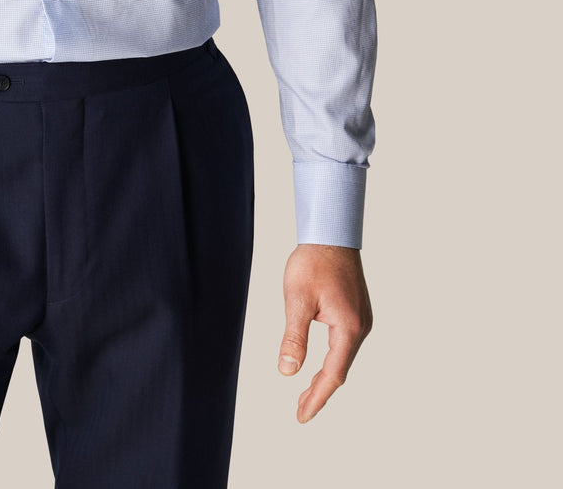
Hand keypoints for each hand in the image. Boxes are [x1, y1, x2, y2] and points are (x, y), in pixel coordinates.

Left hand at [278, 243, 372, 422]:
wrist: (331, 233)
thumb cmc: (313, 262)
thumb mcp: (296, 299)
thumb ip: (293, 337)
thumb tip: (287, 372)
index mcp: (347, 328)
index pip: (332, 374)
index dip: (316, 398)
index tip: (301, 416)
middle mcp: (360, 327)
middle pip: (340, 370)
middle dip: (320, 392)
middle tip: (300, 411)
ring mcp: (362, 319)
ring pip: (344, 357)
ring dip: (326, 376)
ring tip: (307, 393)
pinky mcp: (357, 312)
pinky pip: (346, 344)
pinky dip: (333, 359)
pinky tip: (321, 364)